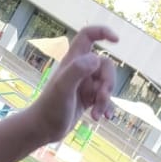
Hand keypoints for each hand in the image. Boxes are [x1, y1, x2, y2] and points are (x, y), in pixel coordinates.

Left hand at [23, 26, 118, 143]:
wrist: (43, 129)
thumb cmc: (50, 108)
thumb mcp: (63, 88)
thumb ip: (77, 70)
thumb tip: (96, 59)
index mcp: (73, 61)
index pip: (88, 36)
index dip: (102, 32)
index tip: (117, 41)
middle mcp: (80, 70)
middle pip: (105, 65)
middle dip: (109, 83)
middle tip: (101, 98)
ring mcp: (84, 84)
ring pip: (106, 84)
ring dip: (106, 100)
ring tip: (97, 116)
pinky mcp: (87, 99)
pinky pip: (105, 99)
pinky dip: (107, 108)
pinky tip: (104, 118)